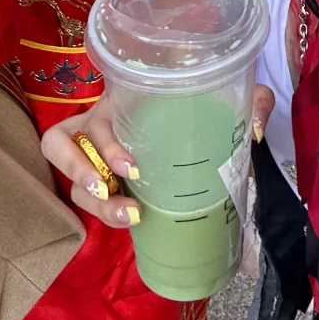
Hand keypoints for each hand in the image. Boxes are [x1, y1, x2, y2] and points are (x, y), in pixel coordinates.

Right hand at [40, 85, 276, 229]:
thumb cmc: (204, 101)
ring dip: (93, 202)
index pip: (95, 114)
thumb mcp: (230, 98)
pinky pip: (86, 198)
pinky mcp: (106, 182)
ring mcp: (97, 156)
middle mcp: (100, 124)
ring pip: (72, 180)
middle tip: (116, 189)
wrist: (200, 123)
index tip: (132, 167)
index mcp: (121, 98)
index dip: (104, 142)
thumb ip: (252, 102)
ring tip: (126, 216)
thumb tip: (255, 130)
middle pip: (63, 145)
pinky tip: (128, 221)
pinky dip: (100, 212)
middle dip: (81, 171)